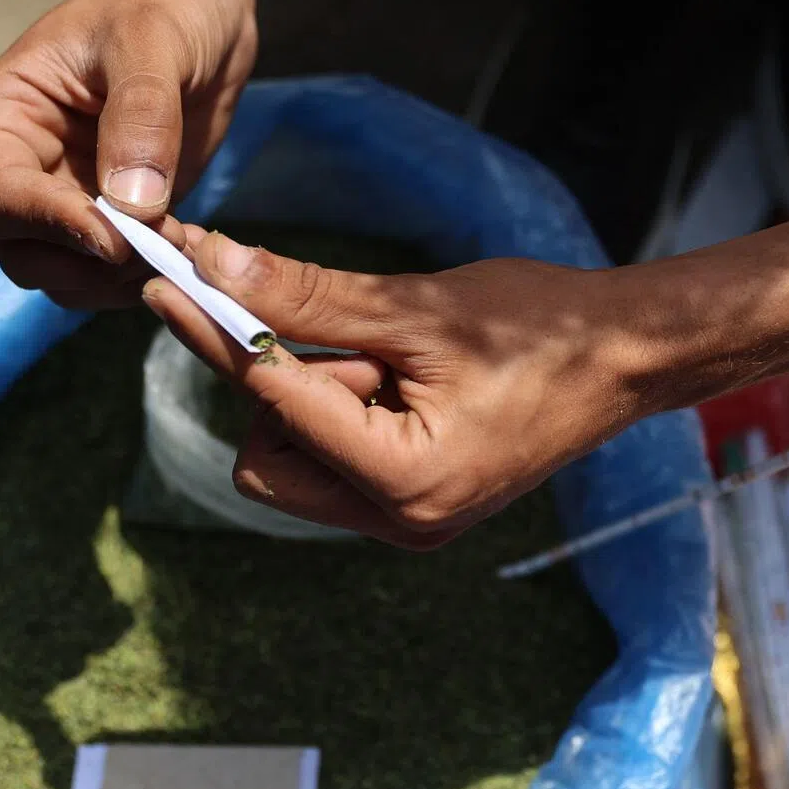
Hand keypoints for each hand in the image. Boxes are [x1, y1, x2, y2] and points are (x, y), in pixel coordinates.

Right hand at [0, 0, 256, 308]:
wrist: (205, 11)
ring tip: (182, 248)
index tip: (117, 238)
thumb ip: (140, 118)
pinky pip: (120, 273)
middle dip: (90, 267)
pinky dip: (153, 275)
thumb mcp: (152, 42)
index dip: (52, 227)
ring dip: (123, 282)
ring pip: (71, 276)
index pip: (1, 199)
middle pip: (28, 254)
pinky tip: (194, 248)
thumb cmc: (164, 5)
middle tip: (160, 253)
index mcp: (5, 117)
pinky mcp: (122, 219)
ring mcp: (74, 199)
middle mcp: (29, 167)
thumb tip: (131, 205)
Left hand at [143, 230, 659, 546]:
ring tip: (396, 358)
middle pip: (267, 461)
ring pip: (297, 464)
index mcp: (409, 482)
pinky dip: (341, 414)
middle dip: (283, 390)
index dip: (218, 337)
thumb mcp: (419, 307)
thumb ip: (311, 297)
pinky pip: (336, 465)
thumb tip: (216, 265)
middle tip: (351, 341)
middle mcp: (402, 522)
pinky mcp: (416, 505)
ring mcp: (410, 521)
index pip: (277, 404)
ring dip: (317, 400)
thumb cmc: (541, 327)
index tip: (165, 283)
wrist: (623, 359)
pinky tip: (398, 379)